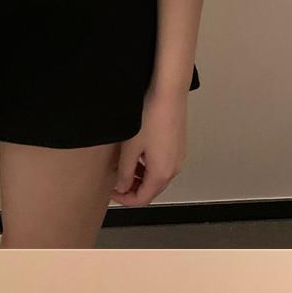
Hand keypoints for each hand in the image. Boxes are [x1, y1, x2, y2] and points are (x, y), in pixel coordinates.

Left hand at [112, 86, 187, 208]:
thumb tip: (123, 187)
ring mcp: (178, 158)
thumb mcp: (130, 149)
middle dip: (133, 189)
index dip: (125, 200)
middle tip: (116, 181)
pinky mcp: (179, 146)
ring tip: (125, 166)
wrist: (169, 93)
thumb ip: (125, 172)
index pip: (142, 199)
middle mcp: (174, 169)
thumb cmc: (149, 117)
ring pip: (158, 177)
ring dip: (141, 177)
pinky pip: (163, 165)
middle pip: (152, 190)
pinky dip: (150, 167)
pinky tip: (139, 154)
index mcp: (161, 174)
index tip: (112, 192)